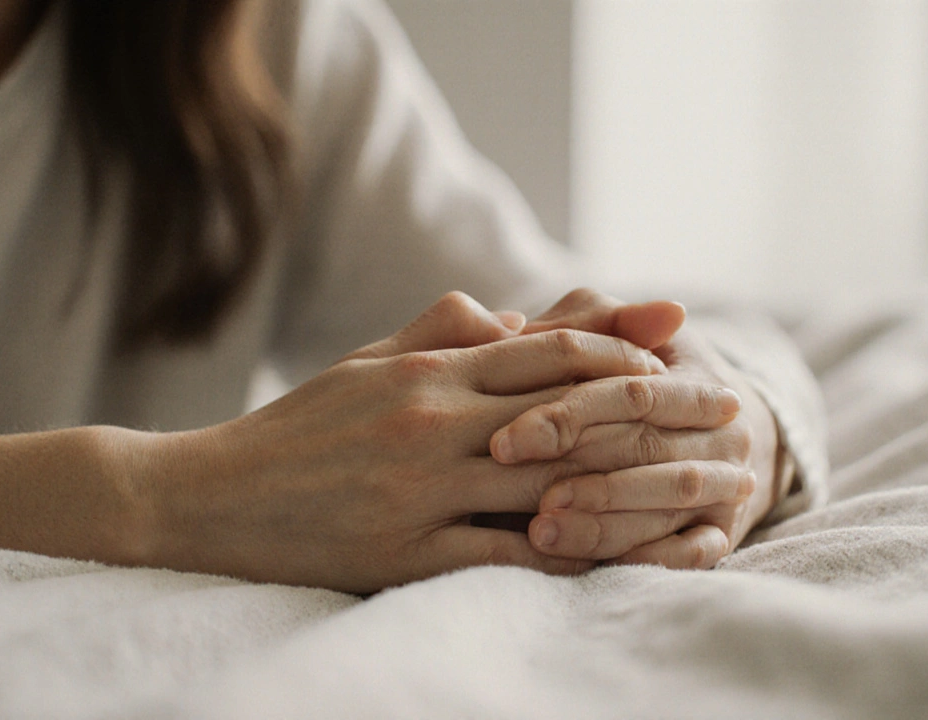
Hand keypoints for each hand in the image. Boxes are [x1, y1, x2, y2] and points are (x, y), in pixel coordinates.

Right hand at [141, 293, 668, 593]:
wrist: (206, 497)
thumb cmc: (297, 427)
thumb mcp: (366, 360)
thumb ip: (441, 331)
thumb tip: (508, 312)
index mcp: (427, 372)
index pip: (547, 351)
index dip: (621, 353)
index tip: (676, 363)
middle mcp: (433, 423)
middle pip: (570, 412)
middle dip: (654, 414)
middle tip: (721, 417)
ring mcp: (420, 491)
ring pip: (551, 483)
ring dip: (632, 487)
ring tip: (694, 492)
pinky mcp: (405, 556)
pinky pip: (509, 556)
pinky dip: (573, 554)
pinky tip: (623, 555)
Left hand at [492, 290, 780, 568]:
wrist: (718, 433)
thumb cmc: (636, 377)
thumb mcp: (613, 340)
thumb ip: (569, 329)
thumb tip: (515, 325)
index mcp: (692, 377)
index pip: (631, 395)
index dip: (567, 416)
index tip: (504, 442)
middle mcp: (720, 431)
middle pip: (647, 450)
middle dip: (579, 471)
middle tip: (513, 492)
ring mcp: (726, 484)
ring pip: (668, 502)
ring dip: (604, 519)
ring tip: (539, 530)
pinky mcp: (723, 534)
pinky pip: (690, 554)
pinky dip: (642, 558)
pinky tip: (587, 567)